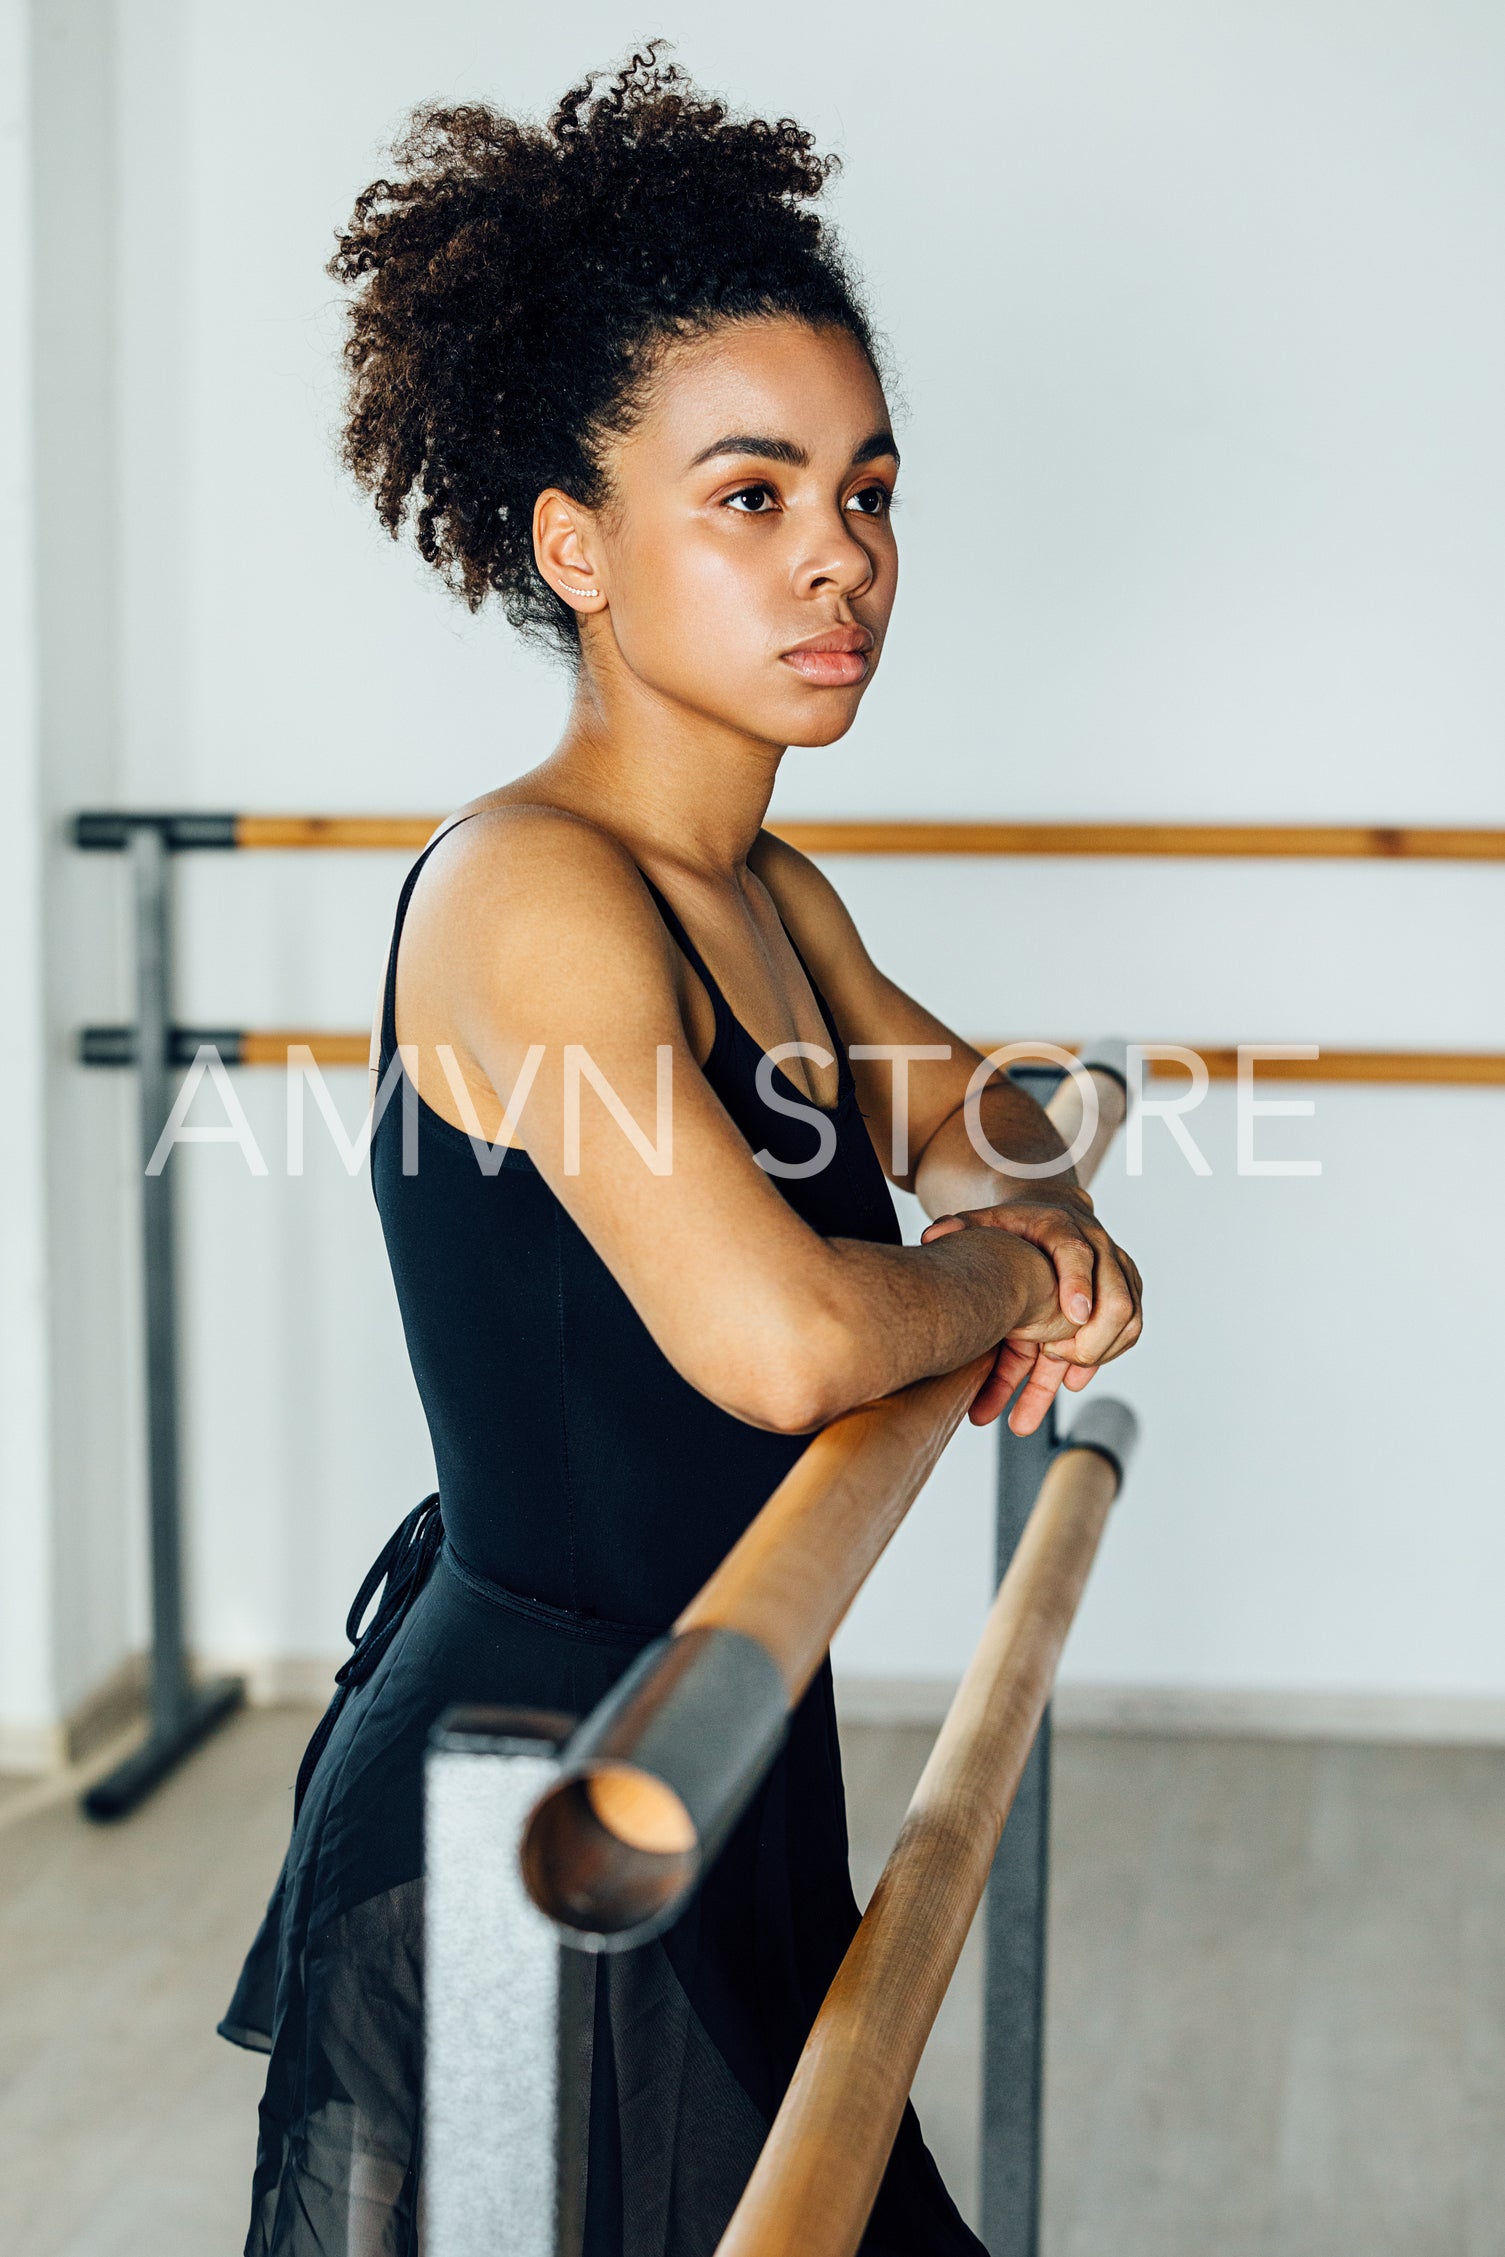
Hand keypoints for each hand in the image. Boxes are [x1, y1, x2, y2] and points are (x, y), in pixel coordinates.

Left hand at [920, 1191, 1142, 1434]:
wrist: (1050, 1217)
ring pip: (1127, 1320)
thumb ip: (959, 1228)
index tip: (1072, 1318)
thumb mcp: (984, 1222)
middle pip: (1117, 1298)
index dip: (1077, 1285)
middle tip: (1058, 1359)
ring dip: (1098, 1355)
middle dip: (1093, 1338)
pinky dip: (1104, 1358)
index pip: (1077, 1254)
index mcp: (1061, 1227)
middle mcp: (1099, 1248)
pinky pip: (1129, 1331)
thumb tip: (931, 1236)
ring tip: (1061, 1381)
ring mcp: (1116, 1272)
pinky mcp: (1125, 1292)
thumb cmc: (1013, 1226)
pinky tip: (1071, 1380)